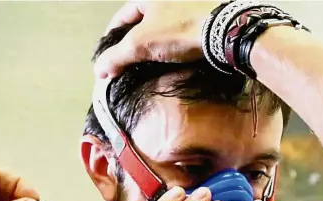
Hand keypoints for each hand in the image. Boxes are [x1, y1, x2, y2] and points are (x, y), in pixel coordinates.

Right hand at [95, 1, 218, 78]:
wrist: (223, 30)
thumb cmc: (178, 30)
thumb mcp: (141, 44)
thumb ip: (117, 56)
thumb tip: (100, 71)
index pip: (121, 16)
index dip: (111, 36)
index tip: (107, 54)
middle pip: (141, 22)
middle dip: (131, 41)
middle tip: (125, 61)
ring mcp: (186, 7)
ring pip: (161, 28)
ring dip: (151, 45)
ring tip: (145, 64)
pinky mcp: (201, 20)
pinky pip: (178, 34)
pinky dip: (170, 47)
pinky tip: (169, 60)